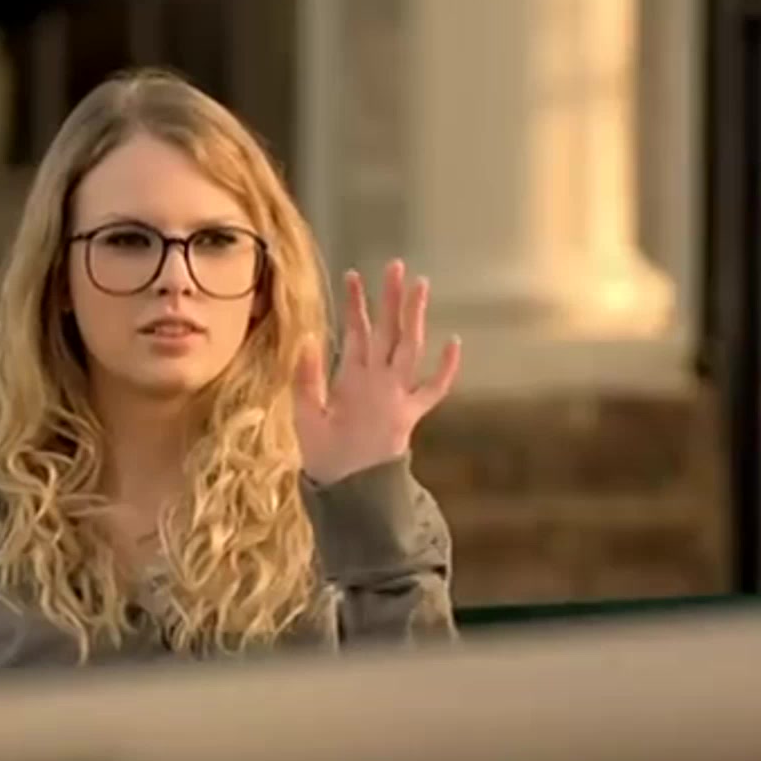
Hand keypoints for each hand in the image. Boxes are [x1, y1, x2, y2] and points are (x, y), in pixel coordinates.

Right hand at [293, 260, 461, 484]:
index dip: (355, 303)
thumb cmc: (326, 457)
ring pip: (411, 349)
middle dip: (392, 298)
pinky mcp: (413, 413)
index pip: (355, 333)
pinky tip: (454, 341)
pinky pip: (435, 388)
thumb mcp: (306, 420)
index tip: (352, 275)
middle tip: (396, 266)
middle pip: (389, 333)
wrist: (356, 494)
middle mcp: (381, 383)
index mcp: (353, 382)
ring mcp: (401, 397)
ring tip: (421, 285)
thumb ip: (308, 381)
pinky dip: (447, 367)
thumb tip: (310, 340)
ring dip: (416, 317)